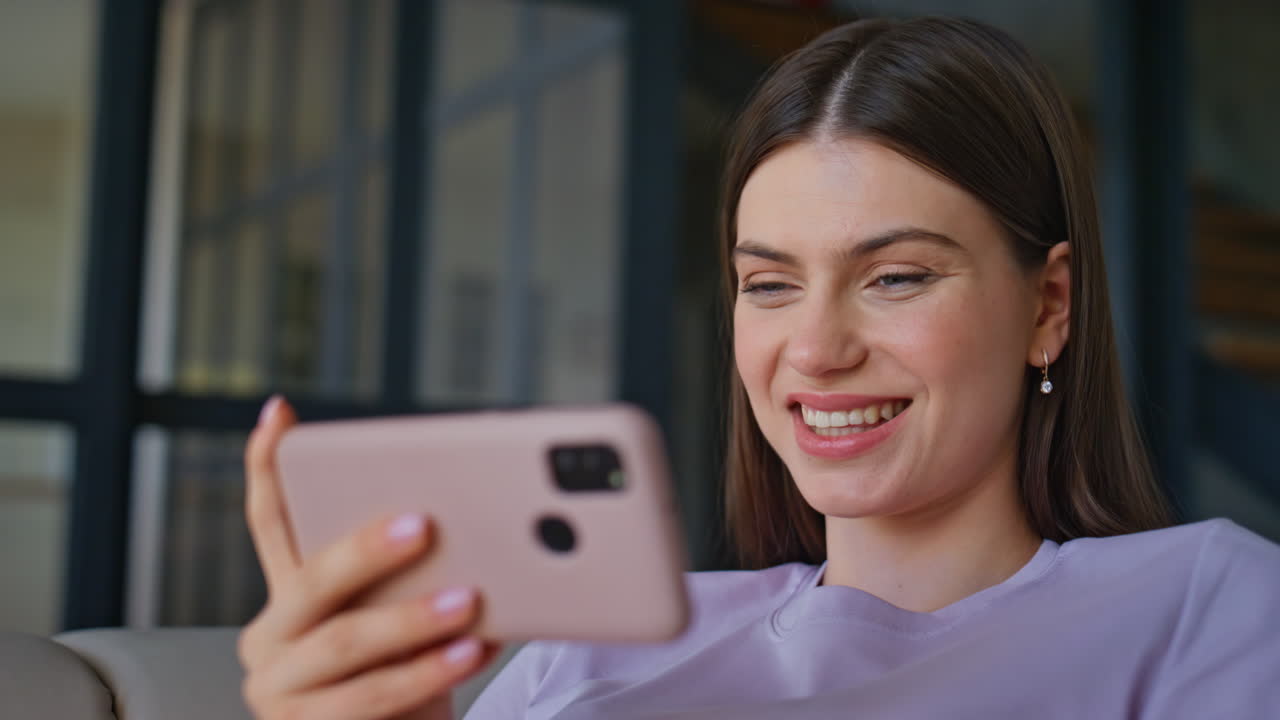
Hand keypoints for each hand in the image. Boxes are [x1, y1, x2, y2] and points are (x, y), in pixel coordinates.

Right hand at [237, 396, 501, 719]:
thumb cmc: (409, 676)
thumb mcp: (403, 618)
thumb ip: (412, 574)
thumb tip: (475, 520)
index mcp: (288, 596)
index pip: (270, 521)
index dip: (269, 466)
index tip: (280, 412)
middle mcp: (271, 639)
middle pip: (311, 580)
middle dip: (367, 549)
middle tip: (424, 525)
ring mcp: (280, 691)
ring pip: (343, 641)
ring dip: (411, 619)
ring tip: (468, 601)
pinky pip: (369, 698)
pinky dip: (424, 672)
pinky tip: (469, 651)